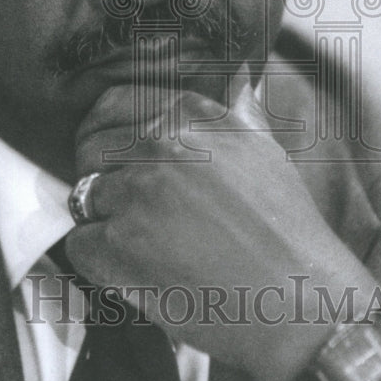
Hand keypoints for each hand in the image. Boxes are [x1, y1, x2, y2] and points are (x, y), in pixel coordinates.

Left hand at [65, 75, 380, 380]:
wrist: (300, 302)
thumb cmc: (287, 231)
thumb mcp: (268, 153)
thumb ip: (240, 112)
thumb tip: (239, 77)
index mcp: (190, 117)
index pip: (115, 107)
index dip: (116, 140)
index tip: (130, 166)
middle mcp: (159, 145)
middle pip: (95, 153)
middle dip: (109, 183)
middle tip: (144, 217)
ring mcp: (135, 194)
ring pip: (87, 197)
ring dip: (109, 223)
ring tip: (153, 248)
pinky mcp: (117, 245)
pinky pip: (80, 243)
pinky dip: (100, 262)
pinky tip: (141, 272)